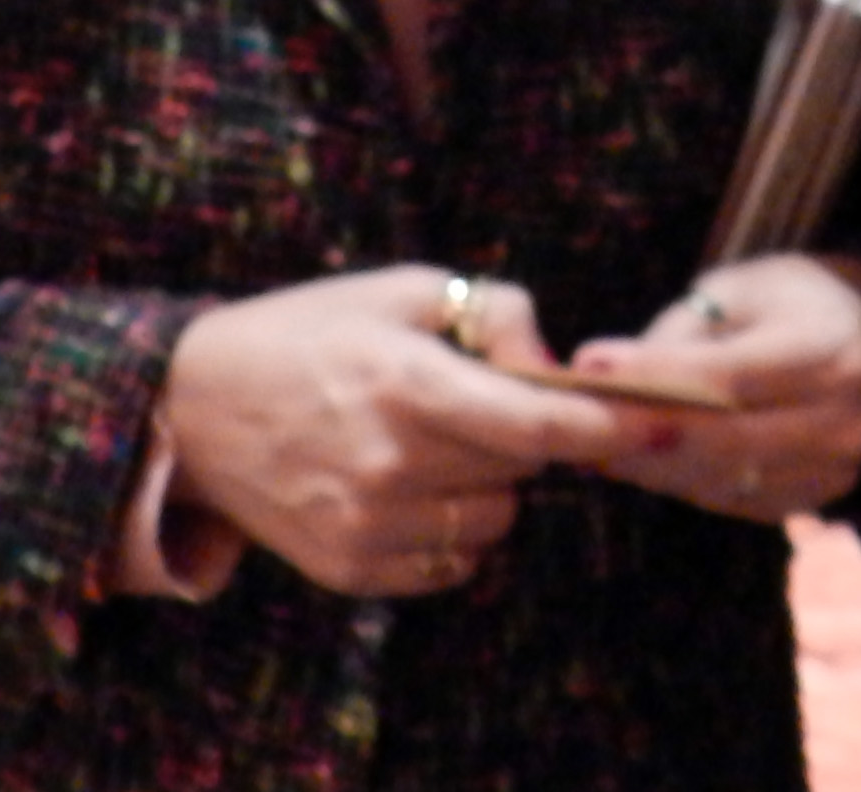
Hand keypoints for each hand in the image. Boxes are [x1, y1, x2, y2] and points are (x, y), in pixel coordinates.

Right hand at [160, 265, 670, 597]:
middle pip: (523, 471)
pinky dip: (454, 527)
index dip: (604, 425)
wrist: (195, 408)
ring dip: (491, 484)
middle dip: (525, 436)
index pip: (533, 422)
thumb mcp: (401, 290)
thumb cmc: (311, 331)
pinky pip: (453, 562)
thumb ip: (491, 312)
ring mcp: (368, 526)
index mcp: (406, 383)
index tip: (664, 421)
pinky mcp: (352, 571)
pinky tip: (410, 483)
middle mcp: (390, 464)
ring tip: (435, 441)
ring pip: (495, 521)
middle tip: (478, 402)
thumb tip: (550, 359)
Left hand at [564, 254, 860, 523]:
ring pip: (724, 479)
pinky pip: (737, 501)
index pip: (728, 375)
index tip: (590, 365)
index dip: (655, 375)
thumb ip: (682, 334)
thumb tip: (605, 376)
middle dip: (642, 433)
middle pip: (723, 441)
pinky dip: (685, 482)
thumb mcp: (740, 287)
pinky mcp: (820, 498)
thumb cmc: (790, 301)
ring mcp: (837, 468)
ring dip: (653, 467)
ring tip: (599, 444)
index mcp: (828, 350)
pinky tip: (644, 463)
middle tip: (581, 421)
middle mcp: (843, 418)